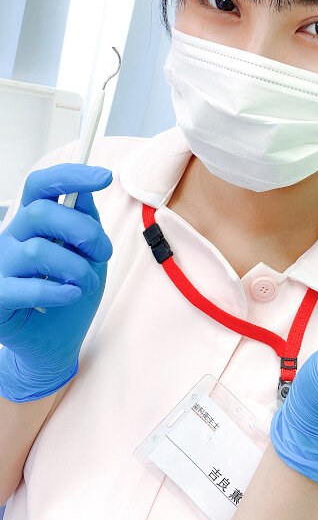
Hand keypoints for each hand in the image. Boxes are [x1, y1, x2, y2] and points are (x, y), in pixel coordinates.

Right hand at [0, 164, 113, 401]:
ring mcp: (0, 266)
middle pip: (42, 214)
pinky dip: (58, 291)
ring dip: (76, 268)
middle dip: (84, 230)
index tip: (105, 177)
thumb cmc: (69, 293)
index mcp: (32, 222)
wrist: (53, 343)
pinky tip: (71, 295)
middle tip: (103, 251)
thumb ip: (85, 223)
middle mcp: (11, 238)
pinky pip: (27, 286)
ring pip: (38, 250)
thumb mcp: (87, 255)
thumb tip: (85, 190)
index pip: (41, 185)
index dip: (70, 176)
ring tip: (85, 283)